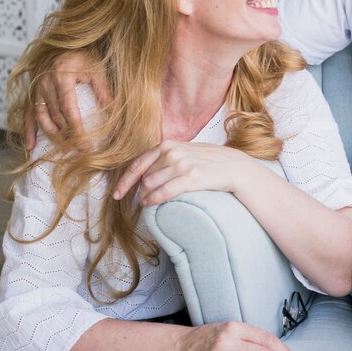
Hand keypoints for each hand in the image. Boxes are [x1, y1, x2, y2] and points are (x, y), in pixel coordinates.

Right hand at [22, 51, 111, 149]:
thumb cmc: (85, 56)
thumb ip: (105, 91)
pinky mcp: (31, 93)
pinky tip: (30, 145)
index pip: (69, 110)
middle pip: (55, 117)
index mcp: (62, 76)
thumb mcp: (98, 70)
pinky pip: (27, 114)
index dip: (77, 131)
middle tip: (79, 152)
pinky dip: (28, 130)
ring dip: (52, 136)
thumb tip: (116, 114)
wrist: (67, 43)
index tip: (86, 147)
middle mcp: (45, 83)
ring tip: (64, 150)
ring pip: (41, 118)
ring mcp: (36, 88)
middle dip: (67, 137)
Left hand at [113, 141, 266, 203]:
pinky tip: (150, 205)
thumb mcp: (185, 152)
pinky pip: (164, 192)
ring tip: (145, 205)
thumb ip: (167, 157)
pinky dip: (153, 200)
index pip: (138, 164)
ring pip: (151, 185)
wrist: (234, 167)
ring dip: (144, 198)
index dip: (125, 181)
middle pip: (144, 177)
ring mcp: (182, 164)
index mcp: (168, 145)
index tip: (118, 194)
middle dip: (138, 192)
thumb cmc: (209, 162)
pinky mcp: (191, 178)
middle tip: (138, 202)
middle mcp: (173, 152)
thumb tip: (145, 172)